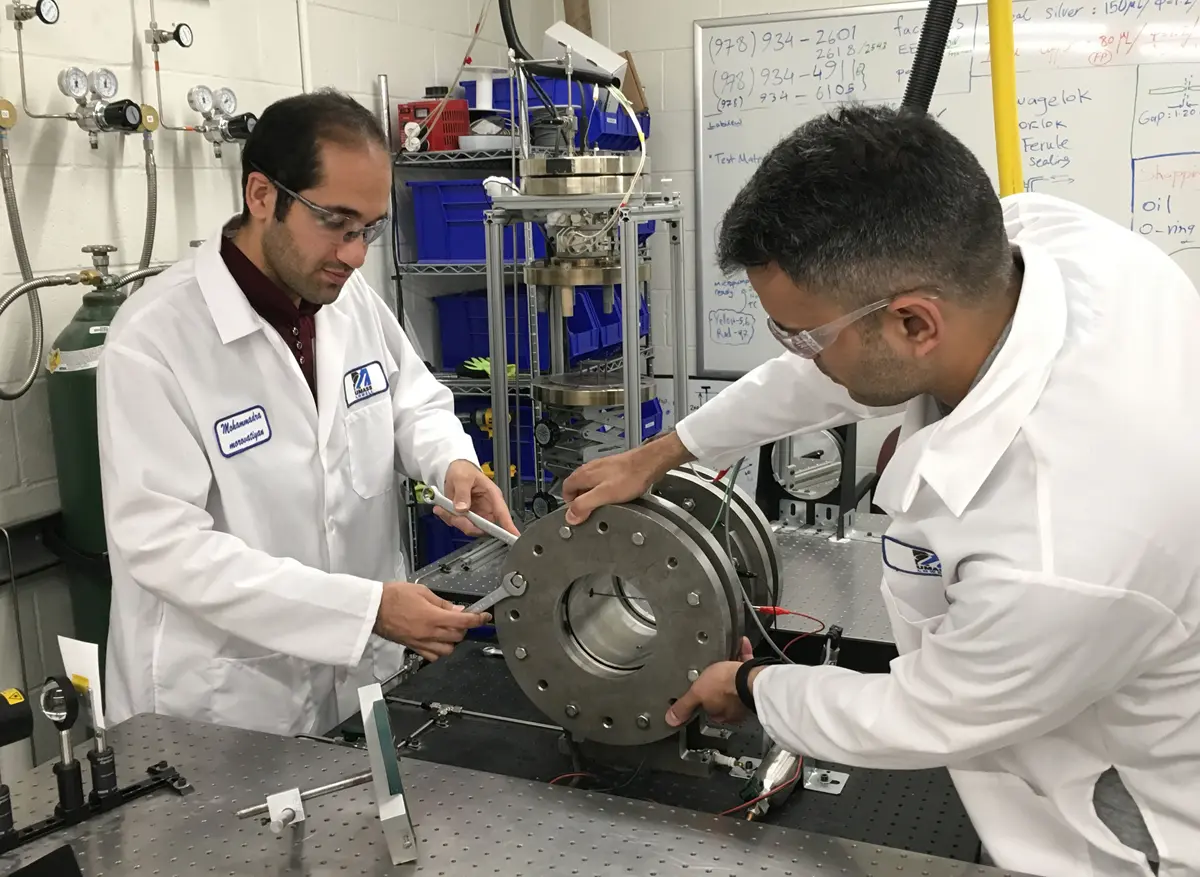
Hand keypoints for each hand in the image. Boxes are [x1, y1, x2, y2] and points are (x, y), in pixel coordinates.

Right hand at [374, 581, 489, 660]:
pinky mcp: (413, 647)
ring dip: (453, 641)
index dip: (478, 619)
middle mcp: (429, 633)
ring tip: (448, 630)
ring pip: (448, 650)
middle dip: (464, 627)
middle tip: (460, 617)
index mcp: (433, 617)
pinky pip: (432, 656)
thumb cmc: (394, 596)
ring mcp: (421, 642)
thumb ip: (442, 603)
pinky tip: (438, 640)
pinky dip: (439, 650)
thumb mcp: (422, 591)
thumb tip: (457, 609)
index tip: (484, 617)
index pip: (463, 621)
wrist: (374, 608)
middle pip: (458, 636)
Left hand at [437, 460, 519, 537]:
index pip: (503, 514)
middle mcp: (487, 508)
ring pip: (470, 528)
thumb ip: (462, 493)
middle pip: (484, 527)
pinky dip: (449, 518)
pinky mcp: (467, 517)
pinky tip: (443, 509)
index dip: (509, 527)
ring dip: (455, 521)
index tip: (513, 536)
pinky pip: (459, 524)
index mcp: (492, 496)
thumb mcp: (462, 478)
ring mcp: (477, 514)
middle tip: (454, 516)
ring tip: (444, 508)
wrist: (455, 470)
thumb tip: (462, 508)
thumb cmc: (464, 470)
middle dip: (468, 525)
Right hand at [563, 432, 692, 523]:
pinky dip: (603, 490)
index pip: (565, 487)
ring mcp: (603, 467)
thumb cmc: (630, 477)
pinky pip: (602, 480)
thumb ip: (584, 505)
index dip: (568, 502)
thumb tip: (570, 516)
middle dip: (579, 499)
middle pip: (577, 485)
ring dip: (592, 494)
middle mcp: (591, 468)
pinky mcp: (614, 468)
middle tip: (587, 511)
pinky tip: (613, 496)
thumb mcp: (604, 495)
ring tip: (601, 505)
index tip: (574, 512)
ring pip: (590, 482)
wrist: (649, 463)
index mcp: (584, 474)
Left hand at [665, 637, 755, 726]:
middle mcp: (735, 706)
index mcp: (721, 713)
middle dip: (719, 678)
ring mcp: (746, 692)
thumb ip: (685, 705)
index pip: (707, 707)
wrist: (751, 677)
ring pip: (735, 678)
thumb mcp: (697, 694)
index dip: (702, 696)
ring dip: (731, 665)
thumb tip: (672, 719)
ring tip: (726, 654)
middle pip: (722, 691)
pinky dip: (743, 654)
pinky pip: (747, 665)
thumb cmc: (727, 687)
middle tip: (714, 667)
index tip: (700, 685)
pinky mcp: (756, 678)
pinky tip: (740, 644)